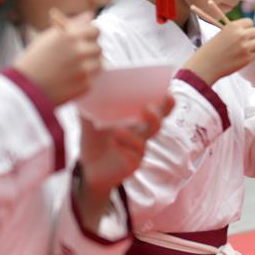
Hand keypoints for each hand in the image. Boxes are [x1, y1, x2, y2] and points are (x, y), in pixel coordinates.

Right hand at [13, 11, 100, 105]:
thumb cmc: (35, 60)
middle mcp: (81, 51)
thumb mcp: (49, 36)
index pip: (95, 30)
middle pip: (98, 48)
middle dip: (89, 51)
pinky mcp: (87, 85)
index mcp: (71, 36)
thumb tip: (90, 15)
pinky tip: (70, 79)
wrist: (25, 88)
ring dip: (90, 65)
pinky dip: (85, 79)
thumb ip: (72, 24)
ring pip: (99, 64)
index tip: (83, 39)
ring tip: (72, 69)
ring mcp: (85, 69)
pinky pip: (94, 78)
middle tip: (75, 57)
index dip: (89, 35)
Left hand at [76, 101, 171, 227]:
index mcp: (135, 119)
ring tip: (116, 130)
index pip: (156, 108)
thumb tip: (87, 86)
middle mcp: (141, 134)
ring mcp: (137, 150)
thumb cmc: (94, 140)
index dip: (165, 101)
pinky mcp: (131, 165)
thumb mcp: (89, 120)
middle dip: (159, 114)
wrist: (88, 168)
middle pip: (158, 123)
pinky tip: (113, 142)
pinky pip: (133, 157)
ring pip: (144, 142)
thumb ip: (90, 104)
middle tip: (148, 107)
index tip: (167, 92)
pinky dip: (124, 149)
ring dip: (132, 136)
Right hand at [183, 18, 254, 85]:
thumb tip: (247, 31)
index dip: (247, 27)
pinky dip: (251, 55)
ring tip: (243, 50)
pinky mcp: (247, 58)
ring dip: (253, 46)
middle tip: (246, 42)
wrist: (205, 65)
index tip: (245, 32)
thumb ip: (235, 31)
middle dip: (253, 36)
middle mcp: (241, 35)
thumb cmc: (210, 50)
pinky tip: (241, 57)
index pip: (250, 22)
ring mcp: (245, 47)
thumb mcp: (221, 33)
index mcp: (233, 26)